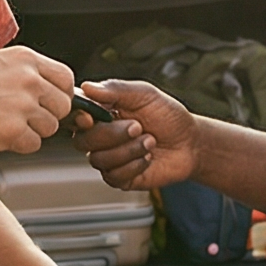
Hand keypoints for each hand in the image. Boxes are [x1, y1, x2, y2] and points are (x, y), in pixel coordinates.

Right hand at [0, 47, 73, 153]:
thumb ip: (23, 71)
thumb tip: (49, 85)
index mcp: (24, 59)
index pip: (65, 78)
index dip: (61, 94)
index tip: (50, 104)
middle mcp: (28, 78)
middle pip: (62, 106)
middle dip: (47, 116)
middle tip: (24, 120)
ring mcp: (22, 105)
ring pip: (50, 128)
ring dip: (32, 132)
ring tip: (5, 125)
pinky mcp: (12, 130)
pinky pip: (33, 145)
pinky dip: (18, 146)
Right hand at [69, 78, 198, 190]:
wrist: (191, 143)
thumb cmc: (168, 115)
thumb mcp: (145, 94)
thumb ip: (116, 89)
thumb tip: (87, 87)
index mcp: (100, 113)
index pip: (75, 116)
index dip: (78, 118)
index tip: (90, 118)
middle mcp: (100, 137)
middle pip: (83, 141)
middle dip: (112, 134)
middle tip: (138, 126)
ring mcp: (108, 159)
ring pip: (98, 159)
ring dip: (128, 150)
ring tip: (150, 141)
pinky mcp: (120, 178)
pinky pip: (113, 176)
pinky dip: (134, 165)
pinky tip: (148, 158)